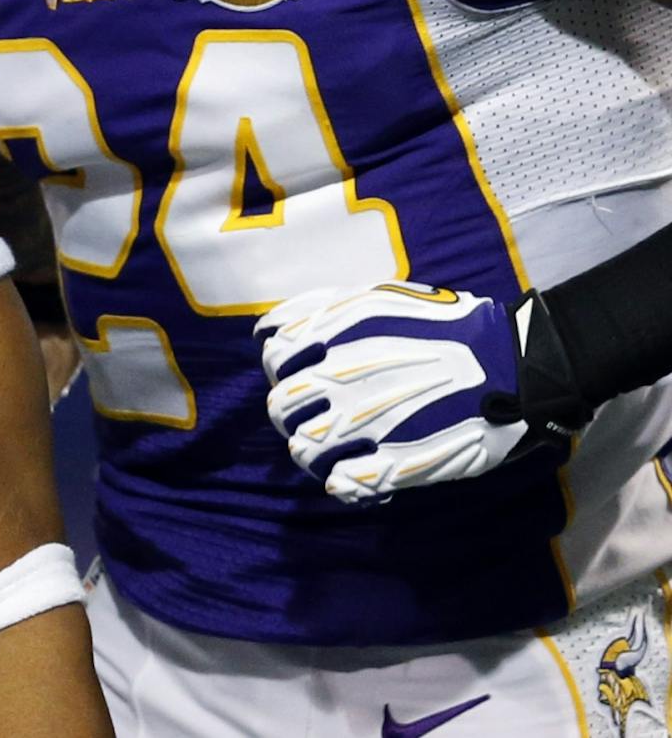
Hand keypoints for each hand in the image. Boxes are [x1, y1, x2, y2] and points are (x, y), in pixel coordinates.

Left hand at [254, 282, 551, 504]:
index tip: (305, 372)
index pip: (272, 359)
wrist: (512, 366)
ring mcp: (364, 427)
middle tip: (318, 413)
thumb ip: (317, 310)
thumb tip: (267, 331)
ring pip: (302, 450)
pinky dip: (341, 480)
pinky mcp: (393, 465)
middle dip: (292, 411)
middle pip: (280, 407)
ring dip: (312, 449)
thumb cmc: (444, 327)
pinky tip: (356, 471)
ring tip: (335, 446)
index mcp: (332, 339)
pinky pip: (342, 483)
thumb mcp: (376, 298)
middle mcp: (338, 382)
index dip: (283, 367)